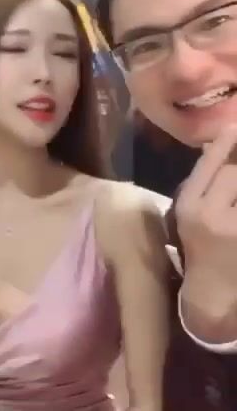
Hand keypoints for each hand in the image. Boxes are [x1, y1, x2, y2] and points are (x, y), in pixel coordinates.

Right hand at [176, 124, 236, 281]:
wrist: (212, 292)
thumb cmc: (200, 248)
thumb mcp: (190, 214)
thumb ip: (203, 185)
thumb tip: (218, 149)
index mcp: (187, 205)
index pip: (209, 166)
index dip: (224, 144)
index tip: (235, 126)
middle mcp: (207, 214)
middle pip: (233, 174)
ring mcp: (232, 227)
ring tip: (234, 196)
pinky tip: (236, 207)